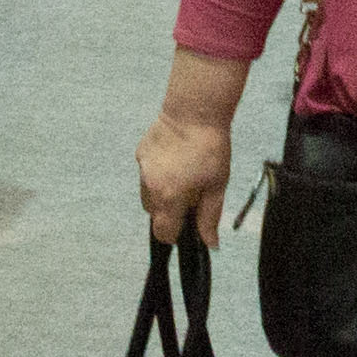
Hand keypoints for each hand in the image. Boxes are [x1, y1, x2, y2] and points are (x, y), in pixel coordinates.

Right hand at [138, 107, 233, 243]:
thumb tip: (210, 244)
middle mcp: (150, 186)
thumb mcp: (216, 187)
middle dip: (169, 212)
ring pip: (148, 195)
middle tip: (190, 196)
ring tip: (183, 175)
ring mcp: (142, 169)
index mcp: (169, 198)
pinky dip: (157, 174)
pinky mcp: (140, 153)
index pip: (163, 233)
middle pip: (154, 215)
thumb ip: (209, 218)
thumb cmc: (210, 149)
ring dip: (162, 194)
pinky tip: (175, 159)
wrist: (194, 111)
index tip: (188, 224)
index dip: (176, 234)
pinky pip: (146, 174)